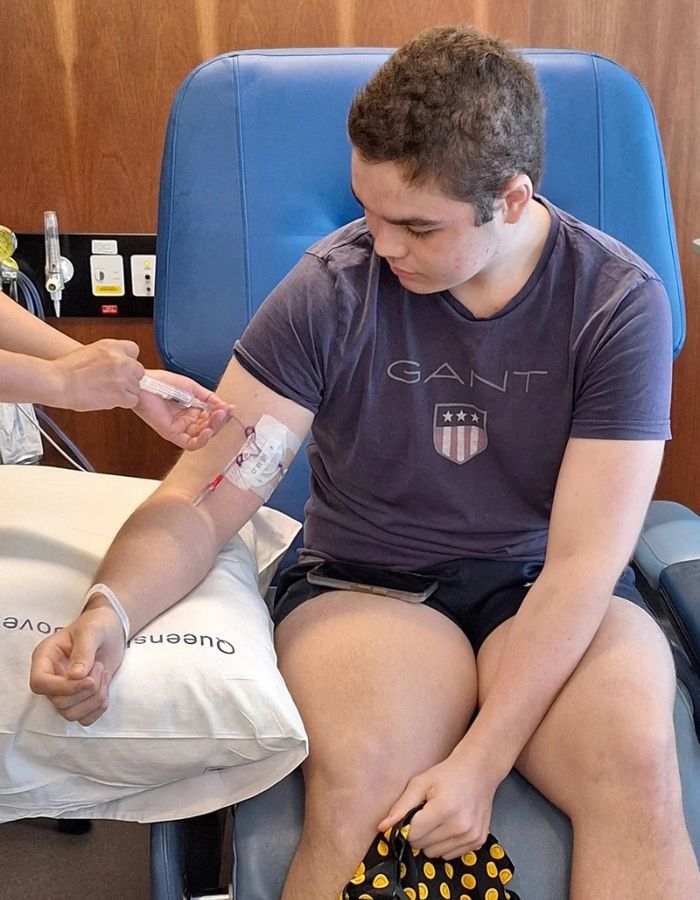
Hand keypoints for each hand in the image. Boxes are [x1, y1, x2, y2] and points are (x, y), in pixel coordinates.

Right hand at [29, 606, 126, 725]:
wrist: (111, 630)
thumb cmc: (98, 624)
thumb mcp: (92, 630)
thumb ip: (84, 651)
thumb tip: (75, 676)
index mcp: (45, 658)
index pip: (39, 683)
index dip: (62, 688)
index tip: (88, 680)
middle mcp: (51, 677)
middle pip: (58, 702)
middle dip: (86, 689)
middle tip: (99, 666)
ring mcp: (65, 691)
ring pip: (71, 714)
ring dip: (95, 697)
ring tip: (103, 672)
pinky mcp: (79, 699)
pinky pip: (85, 718)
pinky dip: (100, 706)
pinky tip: (105, 685)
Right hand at [51, 339, 143, 410]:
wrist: (57, 382)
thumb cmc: (67, 370)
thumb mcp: (91, 351)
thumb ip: (109, 356)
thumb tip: (119, 363)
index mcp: (111, 346)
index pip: (134, 350)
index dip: (128, 361)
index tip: (121, 368)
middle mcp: (120, 359)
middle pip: (138, 371)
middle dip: (129, 378)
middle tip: (113, 382)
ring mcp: (122, 376)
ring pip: (136, 387)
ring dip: (125, 391)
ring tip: (106, 391)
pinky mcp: (121, 394)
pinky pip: (133, 400)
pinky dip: (123, 402)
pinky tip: (109, 399)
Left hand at [134, 368, 232, 449]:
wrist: (145, 384)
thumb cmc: (163, 383)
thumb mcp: (192, 387)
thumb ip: (209, 398)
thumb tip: (224, 406)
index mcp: (193, 409)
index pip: (213, 417)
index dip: (222, 414)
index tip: (229, 408)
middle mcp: (188, 421)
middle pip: (210, 427)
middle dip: (219, 421)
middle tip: (224, 412)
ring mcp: (181, 428)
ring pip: (202, 437)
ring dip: (213, 429)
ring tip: (217, 419)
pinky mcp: (173, 434)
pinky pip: (190, 444)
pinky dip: (201, 440)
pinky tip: (208, 432)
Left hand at [377, 749, 500, 859]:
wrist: (478, 772)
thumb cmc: (446, 775)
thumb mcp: (420, 783)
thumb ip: (400, 807)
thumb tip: (382, 828)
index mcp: (444, 808)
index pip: (412, 834)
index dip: (406, 826)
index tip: (409, 816)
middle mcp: (460, 826)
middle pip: (422, 846)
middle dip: (418, 833)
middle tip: (425, 814)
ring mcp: (471, 836)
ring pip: (435, 854)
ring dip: (431, 841)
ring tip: (438, 819)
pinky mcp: (478, 841)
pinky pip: (450, 855)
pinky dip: (445, 844)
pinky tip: (449, 826)